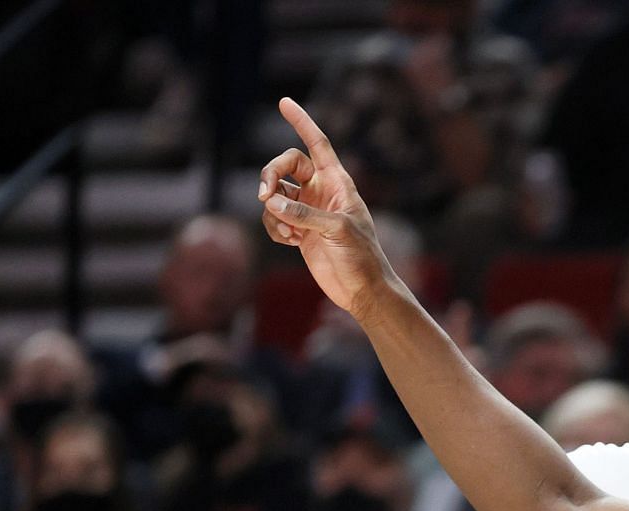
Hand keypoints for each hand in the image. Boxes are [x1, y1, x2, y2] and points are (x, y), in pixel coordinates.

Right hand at [257, 97, 393, 317]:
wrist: (363, 291)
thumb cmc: (362, 258)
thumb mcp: (337, 230)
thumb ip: (303, 213)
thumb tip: (270, 202)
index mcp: (338, 183)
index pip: (318, 144)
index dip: (302, 122)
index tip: (284, 101)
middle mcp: (321, 192)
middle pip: (285, 166)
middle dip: (270, 175)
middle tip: (264, 195)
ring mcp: (308, 211)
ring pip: (274, 194)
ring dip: (272, 209)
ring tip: (288, 232)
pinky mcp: (299, 231)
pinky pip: (273, 218)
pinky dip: (274, 227)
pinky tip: (289, 242)